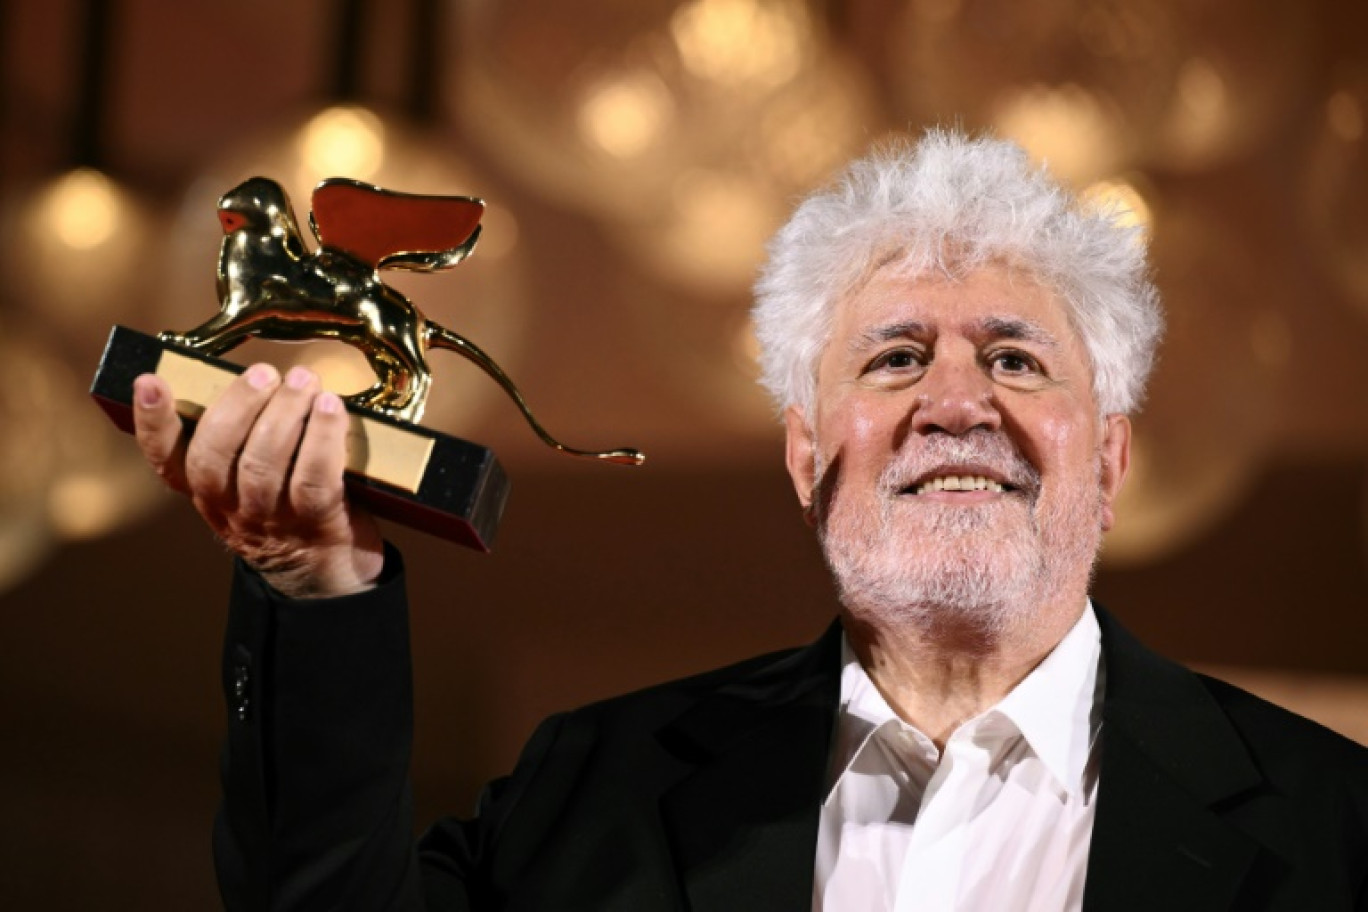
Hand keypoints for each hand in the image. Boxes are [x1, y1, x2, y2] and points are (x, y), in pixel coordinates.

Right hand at [132, 363, 384, 598]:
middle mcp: (228, 507)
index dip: (153, 422)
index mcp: (205, 490)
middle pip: (215, 455)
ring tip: (303, 381)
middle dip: (238, 406)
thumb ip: (246, 439)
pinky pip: (312, 478)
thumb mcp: (253, 480)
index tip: (150, 382)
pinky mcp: (314, 523)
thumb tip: (258, 377)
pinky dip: (322, 438)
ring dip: (284, 414)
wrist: (329, 572)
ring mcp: (270, 519)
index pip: (165, 459)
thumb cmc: (291, 506)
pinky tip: (331, 409)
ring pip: (262, 464)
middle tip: (264, 373)